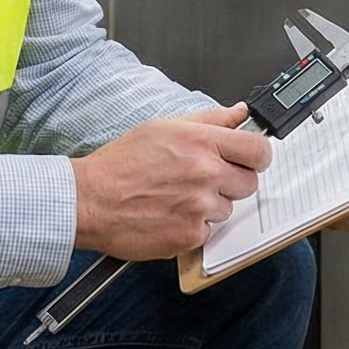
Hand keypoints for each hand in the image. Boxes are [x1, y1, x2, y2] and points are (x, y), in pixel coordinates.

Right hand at [72, 105, 272, 259]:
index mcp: (201, 142)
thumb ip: (209, 120)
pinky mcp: (189, 235)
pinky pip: (207, 232)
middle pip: (249, 183)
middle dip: (232, 182)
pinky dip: (192, 227)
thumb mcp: (163, 127)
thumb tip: (239, 114)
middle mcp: (205, 173)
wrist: (89, 200)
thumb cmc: (119, 164)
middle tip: (204, 180)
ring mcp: (199, 206)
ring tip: (176, 197)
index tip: (251, 159)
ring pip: (227, 209)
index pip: (258, 150)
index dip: (257, 156)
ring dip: (209, 206)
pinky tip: (169, 215)